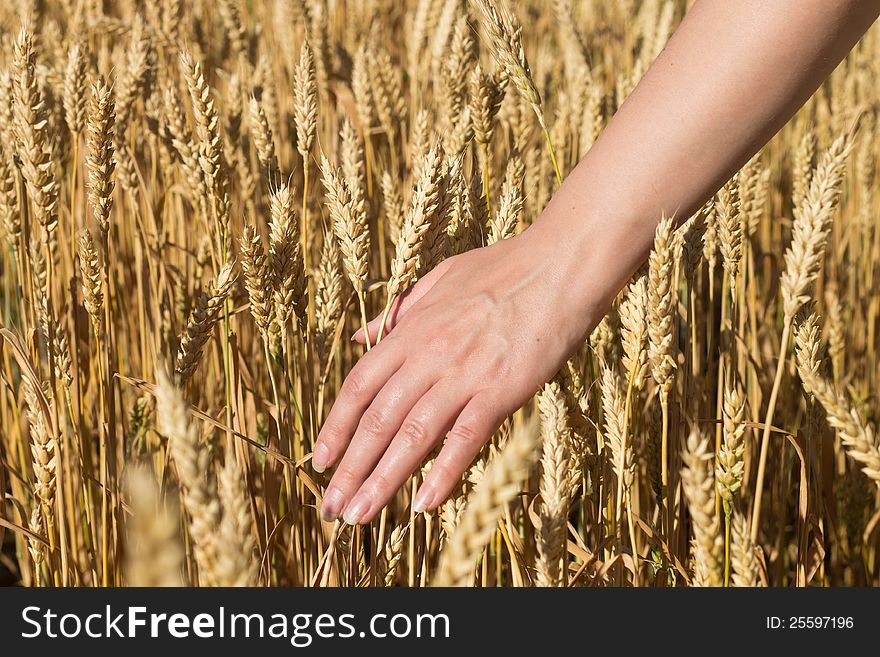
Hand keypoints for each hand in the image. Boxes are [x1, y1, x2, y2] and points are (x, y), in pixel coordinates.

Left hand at [312, 226, 601, 523]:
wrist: (561, 264)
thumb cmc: (504, 268)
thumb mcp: (439, 278)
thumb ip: (397, 312)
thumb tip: (358, 337)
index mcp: (412, 329)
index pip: (359, 386)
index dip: (335, 426)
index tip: (319, 460)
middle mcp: (428, 355)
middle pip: (377, 420)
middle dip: (350, 467)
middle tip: (331, 507)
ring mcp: (464, 374)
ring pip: (412, 436)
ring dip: (382, 480)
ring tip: (360, 516)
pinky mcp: (501, 389)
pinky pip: (465, 438)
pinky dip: (444, 473)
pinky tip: (425, 505)